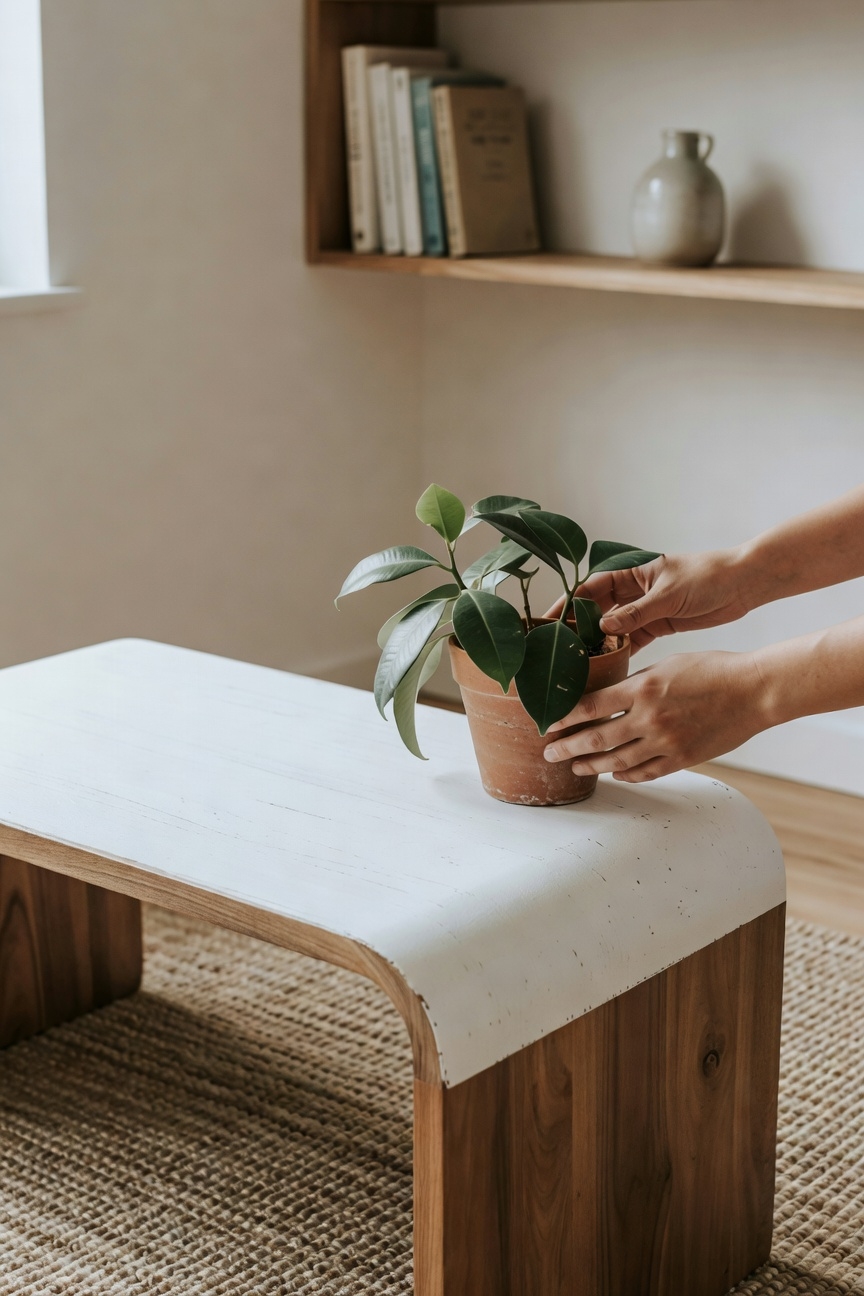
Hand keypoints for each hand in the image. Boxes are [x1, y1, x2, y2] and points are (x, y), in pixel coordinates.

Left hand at [543, 650, 768, 781]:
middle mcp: (649, 718)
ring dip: (592, 765)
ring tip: (575, 767)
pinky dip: (628, 775)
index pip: (590, 706)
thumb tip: (611, 695)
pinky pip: (647, 772)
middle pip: (596, 738)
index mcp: (642, 689)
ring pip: (618, 761)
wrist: (753, 691)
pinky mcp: (683, 758)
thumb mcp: (668, 665)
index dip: (565, 718)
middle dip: (568, 747)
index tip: (548, 723)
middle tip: (549, 752)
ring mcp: (666, 742)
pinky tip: (616, 774)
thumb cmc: (713, 670)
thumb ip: (638, 682)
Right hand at [547, 549, 752, 652]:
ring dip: (600, 643)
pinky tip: (608, 667)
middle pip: (598, 609)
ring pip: (614, 628)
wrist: (744, 584)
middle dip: (579, 627)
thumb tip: (603, 627)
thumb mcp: (669, 595)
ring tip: (580, 663)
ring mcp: (646, 609)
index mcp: (633, 572)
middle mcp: (635, 590)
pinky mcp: (659, 625)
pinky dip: (622, 652)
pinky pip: (633, 640)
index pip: (591, 587)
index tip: (550, 621)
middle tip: (560, 649)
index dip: (568, 603)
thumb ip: (636, 612)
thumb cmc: (707, 577)